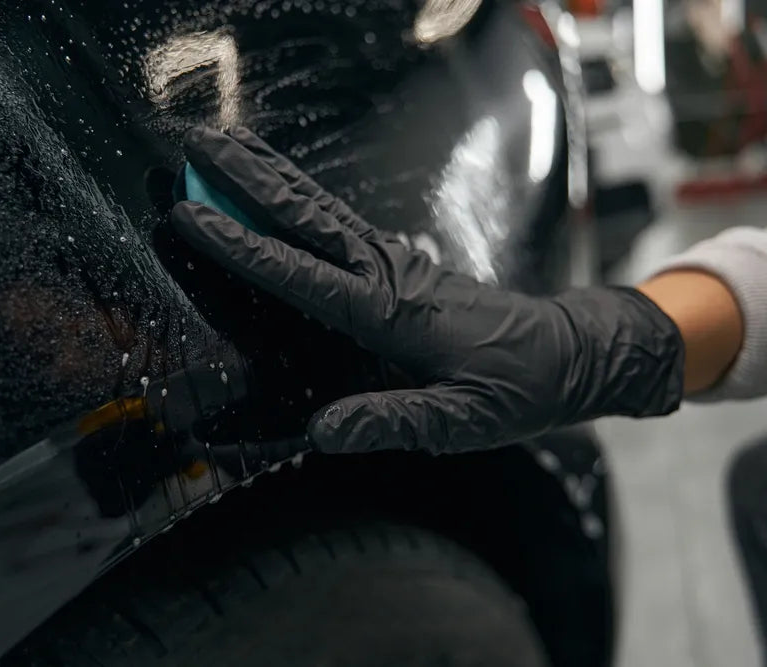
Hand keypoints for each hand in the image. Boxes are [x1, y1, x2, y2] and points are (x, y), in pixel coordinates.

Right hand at [171, 126, 683, 453]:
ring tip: (228, 144)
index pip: (301, 274)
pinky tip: (282, 190)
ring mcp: (397, 263)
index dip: (243, 246)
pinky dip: (304, 199)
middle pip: (307, 217)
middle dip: (248, 180)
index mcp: (393, 313)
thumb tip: (321, 431)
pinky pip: (341, 224)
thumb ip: (390, 422)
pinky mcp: (403, 266)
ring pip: (322, 210)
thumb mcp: (461, 422)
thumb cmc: (520, 388)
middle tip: (199, 145)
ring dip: (272, 177)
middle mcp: (390, 275)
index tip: (195, 216)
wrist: (571, 353)